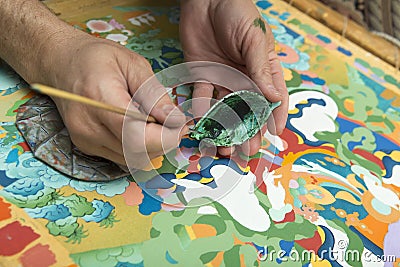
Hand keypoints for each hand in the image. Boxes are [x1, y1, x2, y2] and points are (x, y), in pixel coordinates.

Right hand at [41, 34, 186, 168]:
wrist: (59, 62)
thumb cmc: (95, 58)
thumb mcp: (132, 63)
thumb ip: (153, 93)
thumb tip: (173, 119)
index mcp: (99, 98)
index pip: (136, 135)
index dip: (165, 137)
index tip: (180, 125)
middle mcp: (88, 125)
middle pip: (136, 152)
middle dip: (163, 142)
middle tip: (174, 123)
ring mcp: (85, 139)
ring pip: (131, 160)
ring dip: (151, 146)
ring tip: (156, 123)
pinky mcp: (86, 146)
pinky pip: (121, 157)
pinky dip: (137, 147)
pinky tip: (138, 128)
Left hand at [180, 0, 287, 155]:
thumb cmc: (237, 12)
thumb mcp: (254, 39)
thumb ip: (261, 69)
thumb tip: (273, 99)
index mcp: (264, 70)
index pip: (273, 98)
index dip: (275, 117)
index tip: (274, 135)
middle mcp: (244, 79)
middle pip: (248, 111)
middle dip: (249, 132)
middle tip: (247, 151)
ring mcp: (223, 79)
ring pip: (226, 110)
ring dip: (225, 129)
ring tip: (224, 147)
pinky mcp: (203, 76)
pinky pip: (202, 97)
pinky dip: (202, 110)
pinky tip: (202, 122)